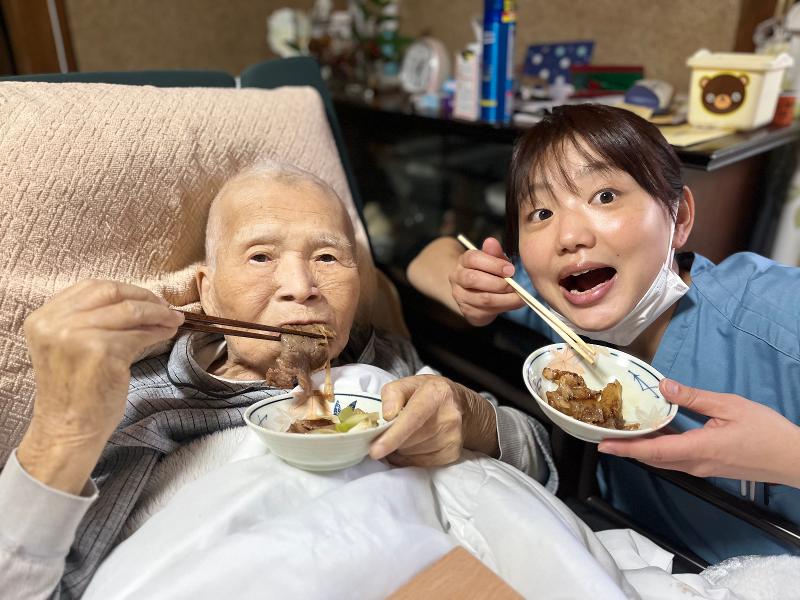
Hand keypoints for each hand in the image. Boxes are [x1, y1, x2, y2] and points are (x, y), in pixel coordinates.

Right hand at [17, 280, 183, 493]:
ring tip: (174, 320)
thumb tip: (138, 300)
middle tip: (167, 308)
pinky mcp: (102, 351)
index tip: (147, 298)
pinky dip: (157, 333)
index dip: (126, 290)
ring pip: (130, 311)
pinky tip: (166, 335)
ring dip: (158, 314)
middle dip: (145, 298)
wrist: (68, 429)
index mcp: (44, 317)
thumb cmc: (75, 390)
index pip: (91, 286)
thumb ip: (88, 319)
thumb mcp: (69, 346)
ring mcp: (77, 335)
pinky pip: (139, 334)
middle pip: (112, 292)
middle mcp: (56, 323)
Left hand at [369, 375, 498, 466]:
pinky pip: (419, 462)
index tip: (376, 450)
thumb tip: (386, 415)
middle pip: (409, 440)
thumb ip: (392, 393)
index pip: (413, 418)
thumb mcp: (410, 383)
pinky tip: (414, 443)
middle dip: (392, 438)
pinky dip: (409, 456)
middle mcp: (449, 417)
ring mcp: (453, 438)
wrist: (462, 406)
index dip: (393, 435)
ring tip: (407, 432)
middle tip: (390, 429)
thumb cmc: (430, 394)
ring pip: (411, 453)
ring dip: (401, 447)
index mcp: (437, 394)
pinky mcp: (452, 454)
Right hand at [450, 237, 523, 325]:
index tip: (511, 270)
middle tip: (515, 286)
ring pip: (482, 299)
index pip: (474, 259)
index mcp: (464, 260)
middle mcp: (457, 277)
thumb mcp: (494, 260)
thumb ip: (494, 253)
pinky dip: (503, 309)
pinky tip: (512, 304)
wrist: (477, 292)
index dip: (494, 265)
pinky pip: (486, 312)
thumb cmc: (489, 272)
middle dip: (498, 284)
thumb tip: (491, 241)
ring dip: (505, 299)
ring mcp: (459, 295)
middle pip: (473, 279)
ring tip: (519, 298)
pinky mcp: (466, 311)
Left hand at [598, 379, 799, 487]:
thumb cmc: (765, 431)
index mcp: (698, 448)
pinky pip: (676, 459)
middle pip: (652, 458)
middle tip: (604, 434)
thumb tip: (663, 386)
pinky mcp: (709, 467)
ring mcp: (702, 468)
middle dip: (626, 448)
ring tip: (622, 434)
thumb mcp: (730, 406)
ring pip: (663, 460)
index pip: (653, 451)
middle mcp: (695, 463)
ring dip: (642, 449)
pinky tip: (654, 434)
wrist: (794, 459)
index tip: (603, 444)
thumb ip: (693, 397)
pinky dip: (659, 449)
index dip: (625, 448)